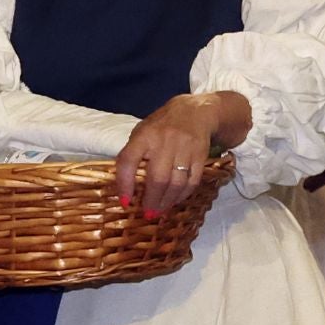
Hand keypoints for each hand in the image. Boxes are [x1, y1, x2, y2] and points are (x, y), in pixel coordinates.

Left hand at [114, 92, 248, 215]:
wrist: (196, 111)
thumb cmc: (162, 125)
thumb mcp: (142, 131)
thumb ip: (134, 153)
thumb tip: (125, 184)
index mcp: (144, 136)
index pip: (128, 161)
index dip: (124, 184)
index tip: (125, 202)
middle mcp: (164, 141)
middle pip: (157, 178)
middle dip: (152, 200)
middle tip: (148, 213)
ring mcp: (184, 148)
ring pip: (176, 183)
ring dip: (167, 201)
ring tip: (160, 211)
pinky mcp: (201, 155)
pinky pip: (192, 181)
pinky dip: (183, 195)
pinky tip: (176, 200)